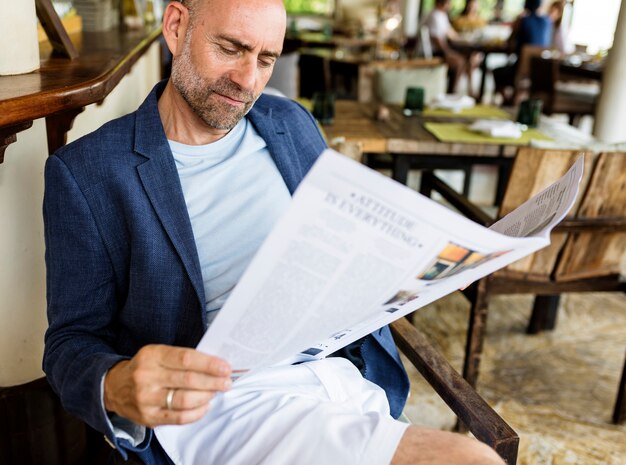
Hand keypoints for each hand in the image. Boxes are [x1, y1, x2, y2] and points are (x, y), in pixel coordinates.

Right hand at [104, 344, 231, 426]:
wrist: (114, 387)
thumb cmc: (146, 367)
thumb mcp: (158, 353)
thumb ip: (182, 357)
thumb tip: (215, 364)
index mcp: (152, 355)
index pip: (186, 359)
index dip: (209, 364)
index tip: (225, 367)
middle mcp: (147, 377)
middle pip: (188, 380)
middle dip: (213, 381)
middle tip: (227, 382)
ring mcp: (146, 399)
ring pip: (185, 400)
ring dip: (206, 396)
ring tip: (216, 392)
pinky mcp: (148, 417)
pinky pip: (179, 418)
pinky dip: (197, 413)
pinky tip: (205, 405)